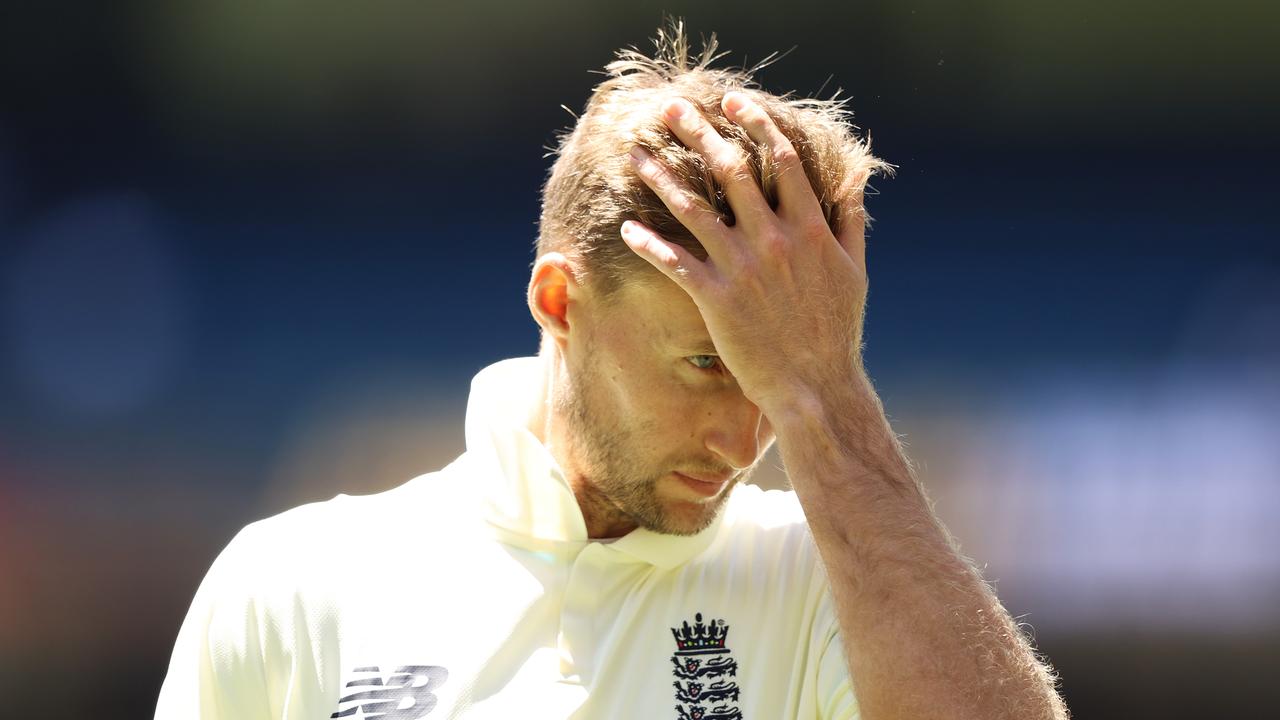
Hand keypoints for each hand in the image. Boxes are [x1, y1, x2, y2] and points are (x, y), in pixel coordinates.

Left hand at [622, 92, 868, 416]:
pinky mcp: (716, 299)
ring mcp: (743, 268)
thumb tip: (856, 174)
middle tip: (671, 109)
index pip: (781, 158)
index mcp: (810, 227)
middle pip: (731, 170)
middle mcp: (774, 239)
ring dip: (661, 176)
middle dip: (698, 132)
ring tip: (636, 154)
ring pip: (693, 208)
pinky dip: (648, 242)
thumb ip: (849, 217)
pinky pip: (673, 262)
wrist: (816, 387)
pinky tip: (627, 226)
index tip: (735, 100)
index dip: (756, 123)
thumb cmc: (836, 330)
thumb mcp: (854, 268)